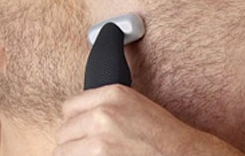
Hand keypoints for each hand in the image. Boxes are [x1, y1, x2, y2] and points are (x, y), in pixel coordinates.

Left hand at [53, 83, 244, 155]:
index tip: (82, 132)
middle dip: (73, 142)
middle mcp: (103, 114)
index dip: (75, 122)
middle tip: (91, 150)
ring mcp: (100, 139)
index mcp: (112, 94)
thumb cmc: (162, 136)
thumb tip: (77, 119)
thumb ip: (105, 106)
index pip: (69, 107)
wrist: (182, 154)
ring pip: (62, 152)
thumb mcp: (134, 106)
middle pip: (63, 131)